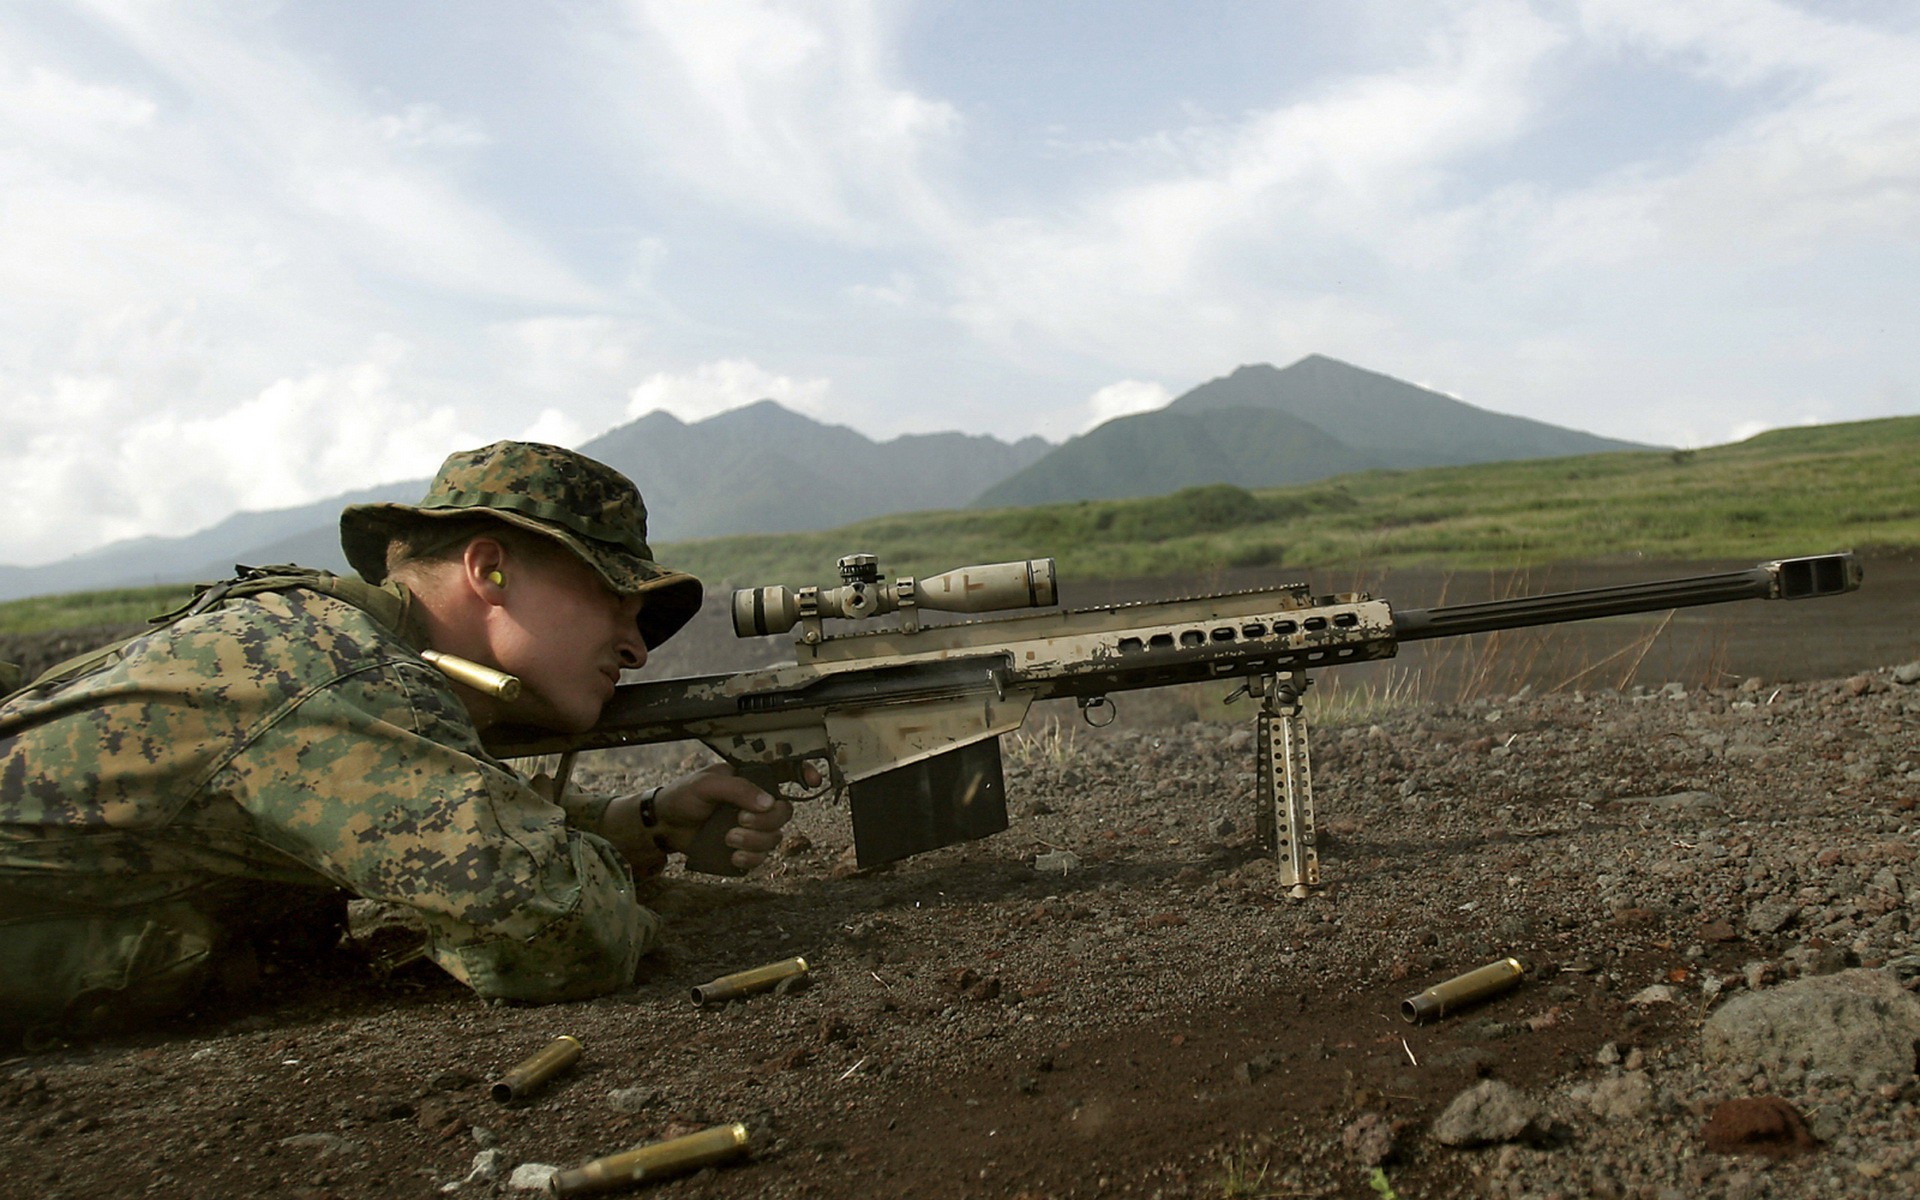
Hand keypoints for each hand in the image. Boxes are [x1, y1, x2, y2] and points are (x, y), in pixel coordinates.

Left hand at [651, 762, 807, 872]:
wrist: (664, 825)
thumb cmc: (684, 796)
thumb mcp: (708, 784)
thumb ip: (738, 789)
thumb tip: (768, 803)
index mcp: (751, 780)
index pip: (786, 773)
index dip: (805, 774)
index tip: (812, 782)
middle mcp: (756, 803)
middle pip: (784, 813)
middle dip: (766, 821)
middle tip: (739, 821)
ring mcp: (752, 828)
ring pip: (775, 838)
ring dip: (754, 841)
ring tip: (728, 838)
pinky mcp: (744, 849)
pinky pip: (761, 858)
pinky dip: (750, 859)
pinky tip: (732, 856)